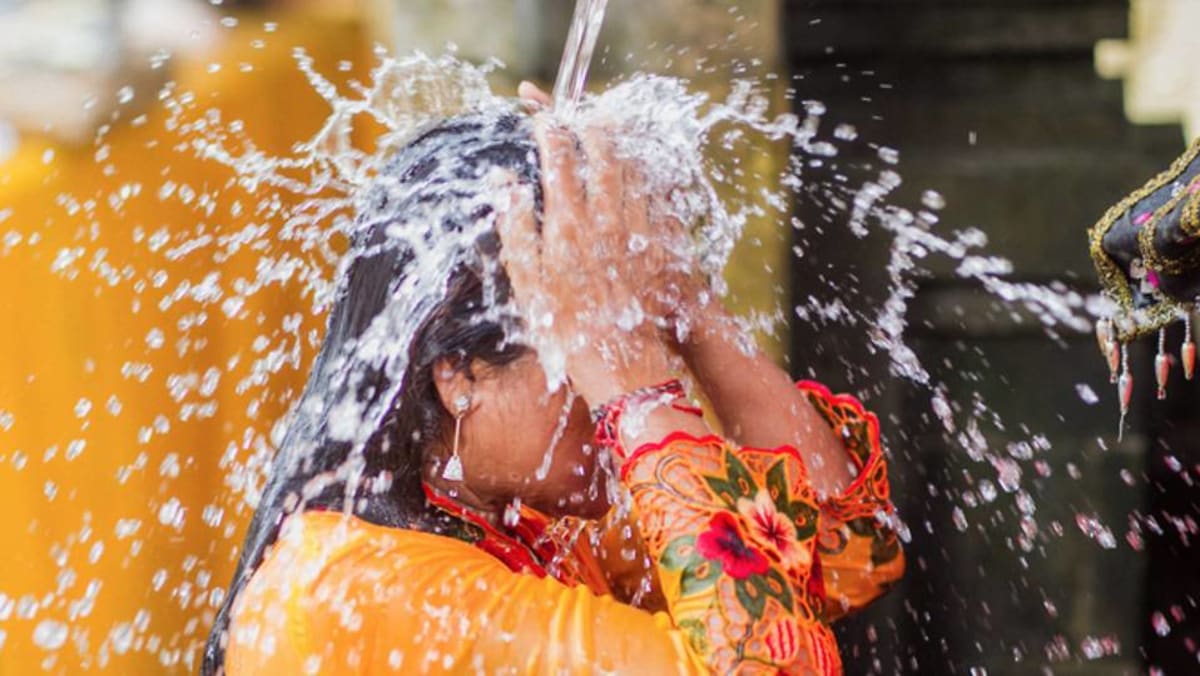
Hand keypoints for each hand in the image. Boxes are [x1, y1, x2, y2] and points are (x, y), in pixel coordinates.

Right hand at [516, 82, 711, 344]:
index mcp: (568, 224)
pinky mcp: (661, 246)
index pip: (559, 160)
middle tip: (582, 115)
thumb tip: (504, 180)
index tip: (541, 118)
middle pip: (603, 154)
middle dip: (591, 127)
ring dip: (621, 147)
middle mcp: (606, 219)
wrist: (619, 364)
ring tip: (610, 134)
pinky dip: (649, 176)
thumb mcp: (525, 282)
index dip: (549, 131)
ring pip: (634, 170)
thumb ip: (514, 226)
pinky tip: (643, 173)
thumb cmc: (563, 329)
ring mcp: (638, 230)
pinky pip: (659, 197)